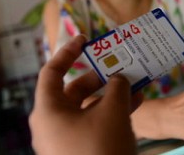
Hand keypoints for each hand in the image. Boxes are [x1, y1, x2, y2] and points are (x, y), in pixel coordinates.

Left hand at [29, 35, 141, 154]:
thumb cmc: (101, 148)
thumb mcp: (112, 111)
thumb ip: (116, 87)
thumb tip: (118, 78)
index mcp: (48, 111)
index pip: (51, 72)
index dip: (67, 53)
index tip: (85, 39)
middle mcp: (52, 124)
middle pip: (73, 90)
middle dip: (99, 78)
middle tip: (118, 67)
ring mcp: (64, 140)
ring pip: (87, 109)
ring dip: (111, 96)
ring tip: (135, 84)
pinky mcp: (79, 152)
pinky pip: (93, 125)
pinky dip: (111, 114)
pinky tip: (136, 106)